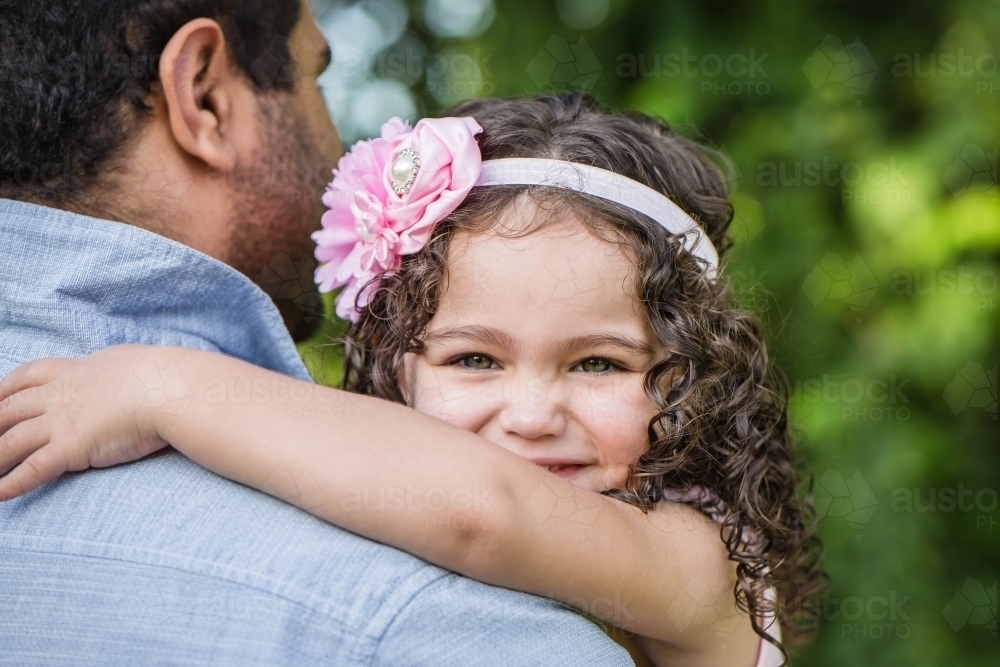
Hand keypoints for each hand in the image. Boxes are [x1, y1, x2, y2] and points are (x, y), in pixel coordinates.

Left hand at [0, 345, 178, 500]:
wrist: (166, 388)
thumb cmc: (160, 376)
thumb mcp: (128, 362)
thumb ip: (114, 371)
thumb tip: (123, 371)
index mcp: (77, 371)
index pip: (29, 376)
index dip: (5, 387)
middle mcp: (61, 395)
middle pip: (10, 407)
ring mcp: (62, 421)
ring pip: (11, 440)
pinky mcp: (71, 447)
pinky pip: (33, 468)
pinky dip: (13, 483)